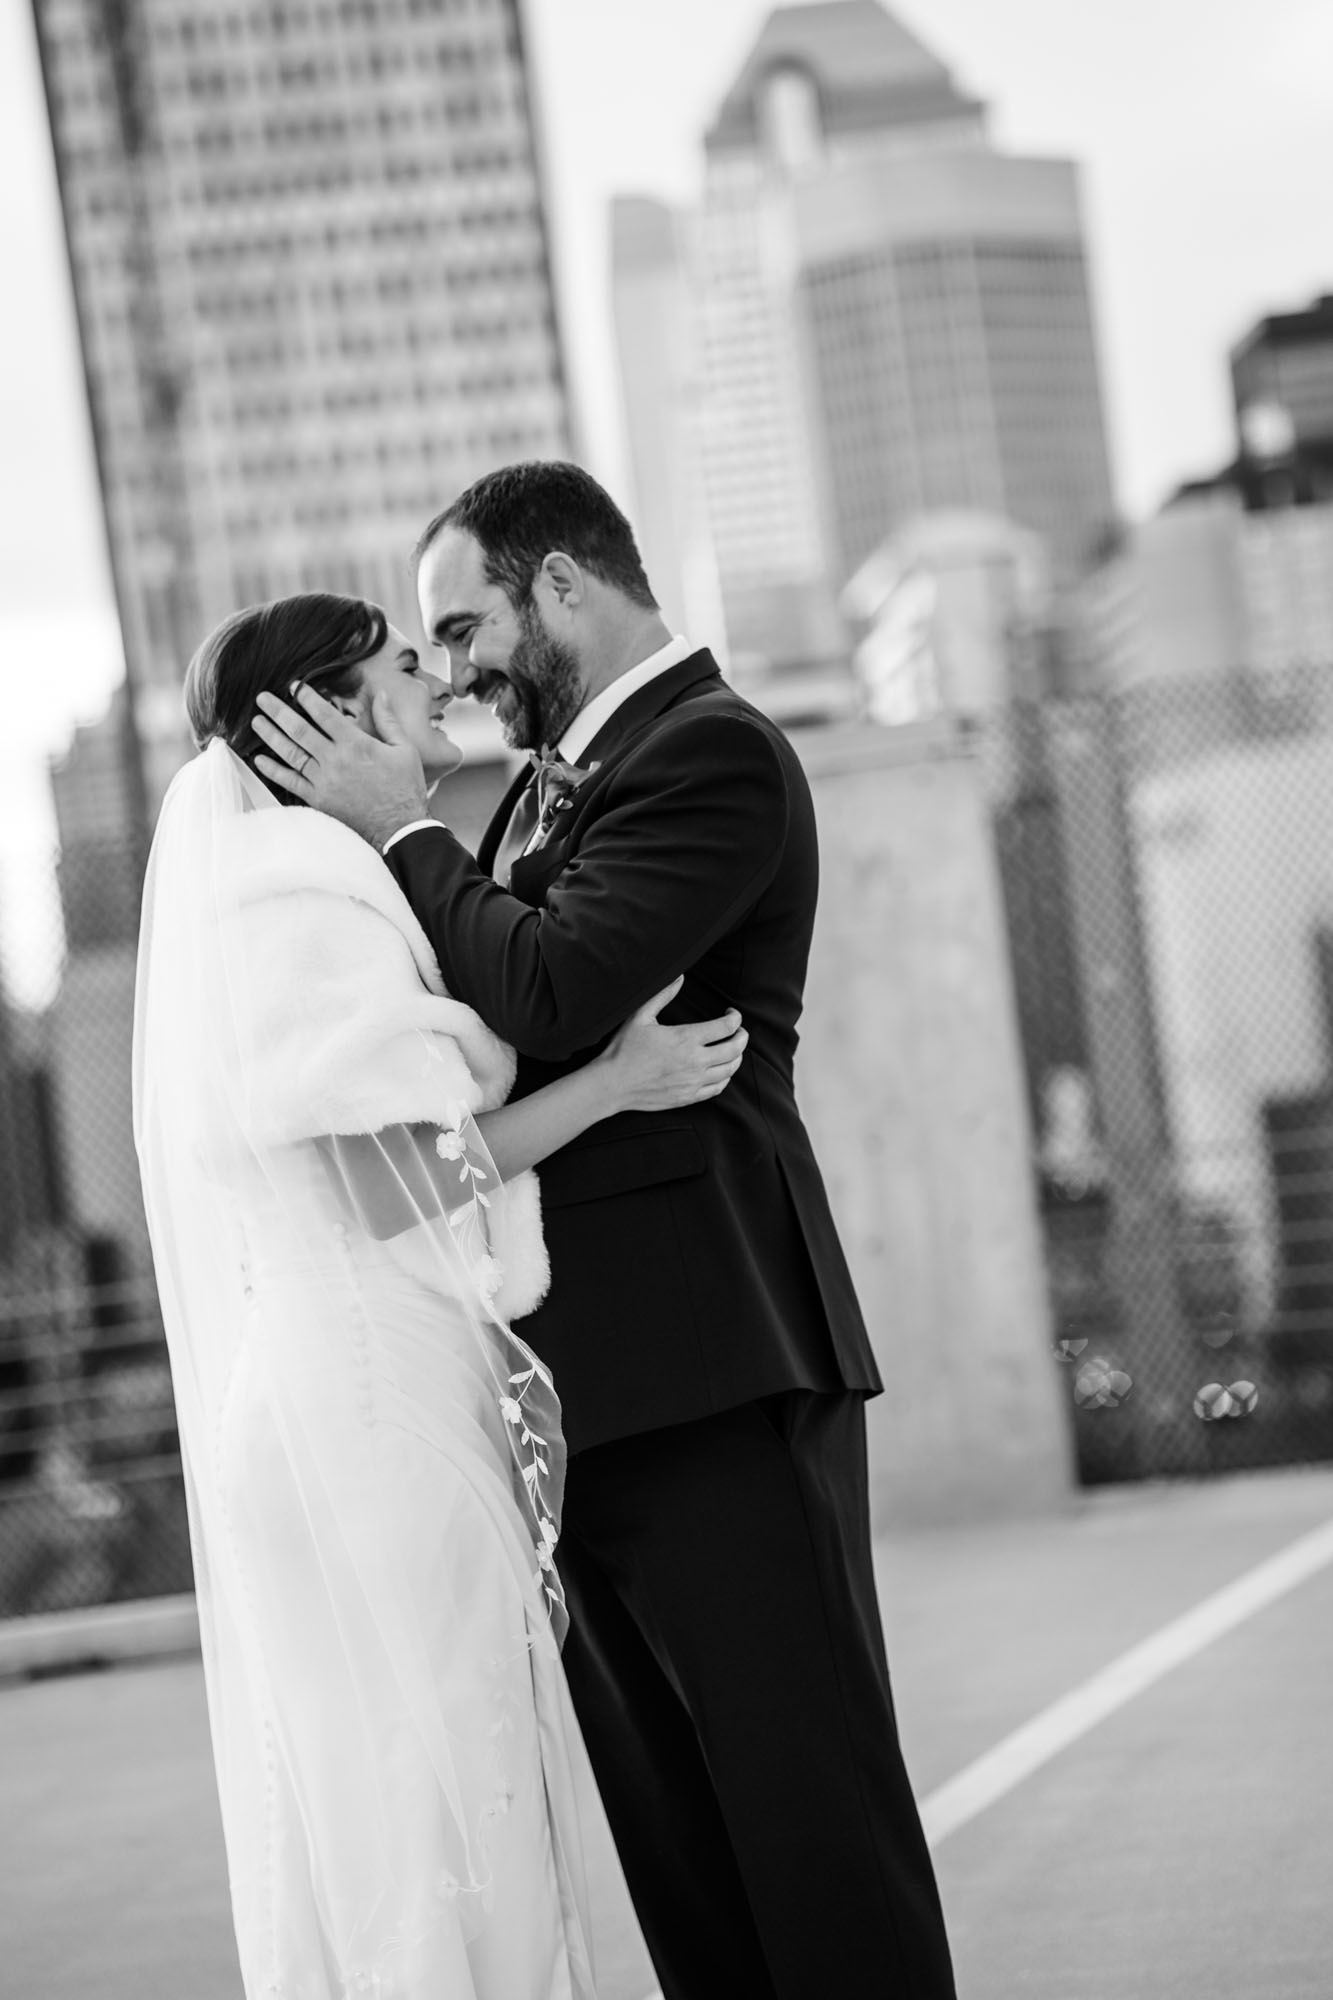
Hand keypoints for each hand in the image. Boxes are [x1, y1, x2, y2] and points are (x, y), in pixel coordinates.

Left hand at [252, 684, 429, 848]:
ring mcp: (324, 781)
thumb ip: (388, 720)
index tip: (294, 686)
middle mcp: (335, 760)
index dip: (306, 697)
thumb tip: (379, 694)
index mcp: (356, 744)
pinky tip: (260, 760)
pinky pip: (290, 782)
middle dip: (278, 712)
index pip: (324, 714)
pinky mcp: (318, 800)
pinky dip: (273, 771)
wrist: (399, 828)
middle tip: (262, 699)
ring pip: (290, 754)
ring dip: (271, 736)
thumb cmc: (404, 789)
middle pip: (299, 730)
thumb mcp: (404, 749)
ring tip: (257, 722)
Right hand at [598, 977, 747, 1113]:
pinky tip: (721, 1070)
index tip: (731, 1013)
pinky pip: (718, 1088)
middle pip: (735, 1049)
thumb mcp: (640, 1016)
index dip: (735, 1017)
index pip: (726, 1027)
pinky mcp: (688, 1097)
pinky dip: (725, 1077)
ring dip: (737, 1057)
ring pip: (730, 1069)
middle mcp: (695, 1061)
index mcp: (685, 1038)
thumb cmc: (624, 1049)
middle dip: (743, 1037)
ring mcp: (693, 1081)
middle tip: (739, 1031)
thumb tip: (680, 976)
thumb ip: (663, 995)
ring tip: (733, 1049)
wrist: (612, 1084)